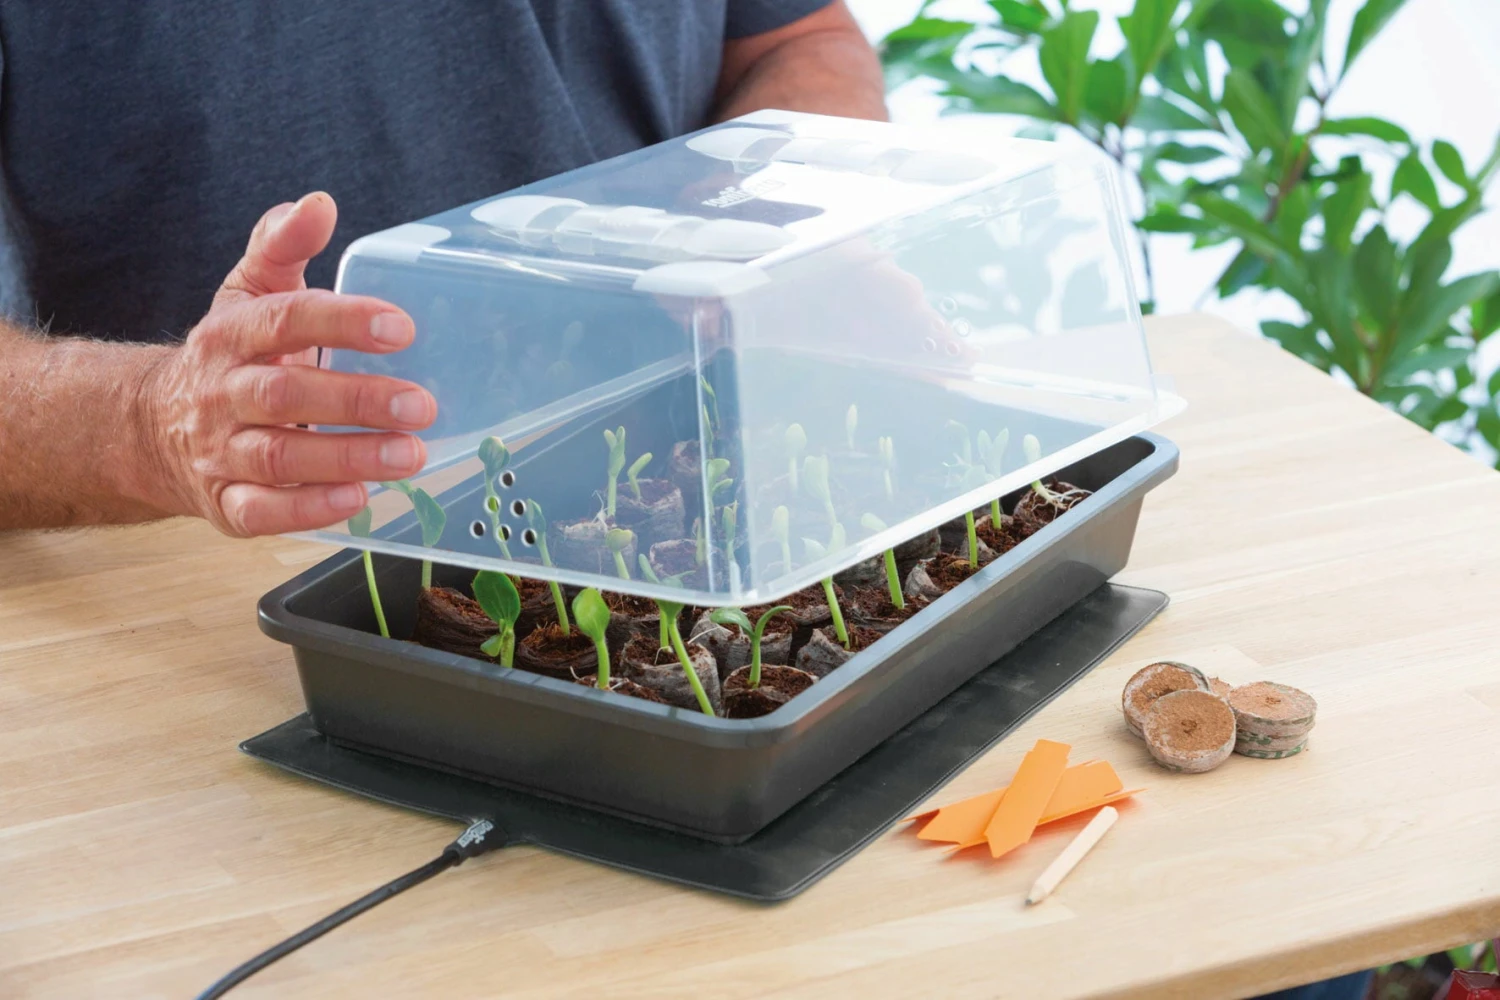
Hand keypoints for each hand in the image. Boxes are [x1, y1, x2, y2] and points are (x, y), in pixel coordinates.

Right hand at [139, 192, 436, 536]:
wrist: (151, 427)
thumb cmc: (228, 356)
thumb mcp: (248, 293)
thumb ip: (282, 247)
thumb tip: (318, 204)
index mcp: (232, 334)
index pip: (285, 321)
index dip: (342, 322)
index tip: (401, 326)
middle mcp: (221, 393)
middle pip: (284, 394)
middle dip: (355, 400)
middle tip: (421, 405)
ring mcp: (220, 451)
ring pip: (279, 457)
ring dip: (347, 458)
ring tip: (410, 455)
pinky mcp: (225, 503)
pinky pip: (261, 512)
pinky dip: (308, 510)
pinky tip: (358, 499)